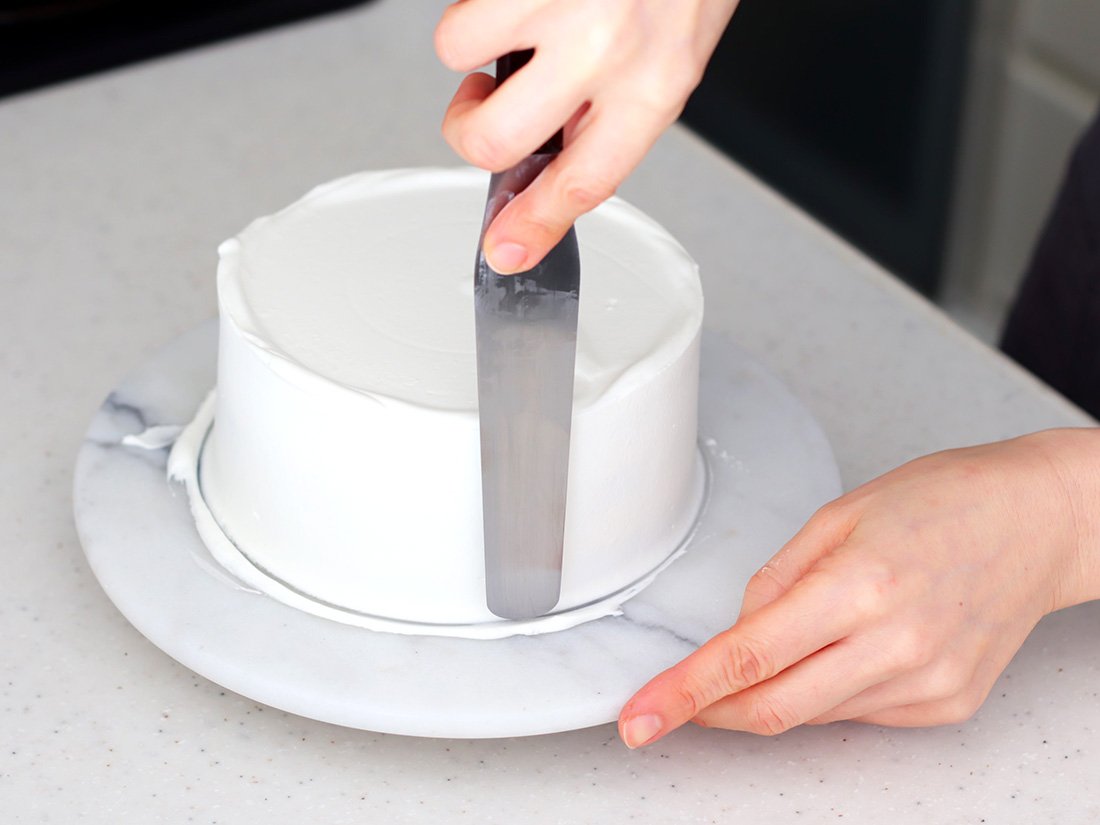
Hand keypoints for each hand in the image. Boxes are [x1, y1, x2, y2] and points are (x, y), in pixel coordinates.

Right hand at [434, 0, 738, 272]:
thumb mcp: (674, 52)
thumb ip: (613, 109)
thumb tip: (551, 151)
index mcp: (656, 86)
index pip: (584, 180)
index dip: (535, 225)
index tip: (504, 250)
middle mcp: (608, 48)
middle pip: (494, 138)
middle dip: (467, 128)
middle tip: (481, 103)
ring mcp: (562, 1)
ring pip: (456, 54)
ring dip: (472, 36)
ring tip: (521, 11)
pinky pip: (461, 4)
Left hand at [619, 429, 1099, 746]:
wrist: (1037, 522)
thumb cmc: (944, 501)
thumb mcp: (838, 515)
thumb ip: (777, 579)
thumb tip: (737, 632)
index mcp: (858, 585)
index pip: (747, 656)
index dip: (683, 693)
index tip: (641, 715)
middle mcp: (896, 644)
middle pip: (773, 707)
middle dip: (711, 711)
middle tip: (675, 700)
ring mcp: (926, 683)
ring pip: (813, 714)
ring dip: (772, 694)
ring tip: (788, 641)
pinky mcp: (947, 704)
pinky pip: (859, 714)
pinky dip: (826, 691)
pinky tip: (842, 650)